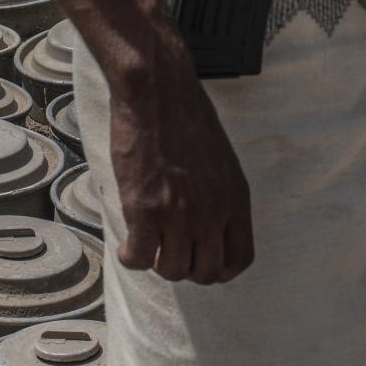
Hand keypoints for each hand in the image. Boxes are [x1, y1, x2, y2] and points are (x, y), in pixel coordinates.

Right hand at [108, 68, 254, 284]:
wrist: (157, 92)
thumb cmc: (186, 119)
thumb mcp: (221, 161)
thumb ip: (221, 197)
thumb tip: (211, 226)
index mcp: (236, 199)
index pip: (240, 259)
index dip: (219, 269)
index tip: (200, 259)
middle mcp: (213, 211)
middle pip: (205, 273)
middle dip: (185, 268)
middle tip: (167, 249)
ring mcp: (179, 213)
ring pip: (171, 270)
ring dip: (156, 262)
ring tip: (146, 243)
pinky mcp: (145, 209)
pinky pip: (139, 258)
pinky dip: (130, 258)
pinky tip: (126, 244)